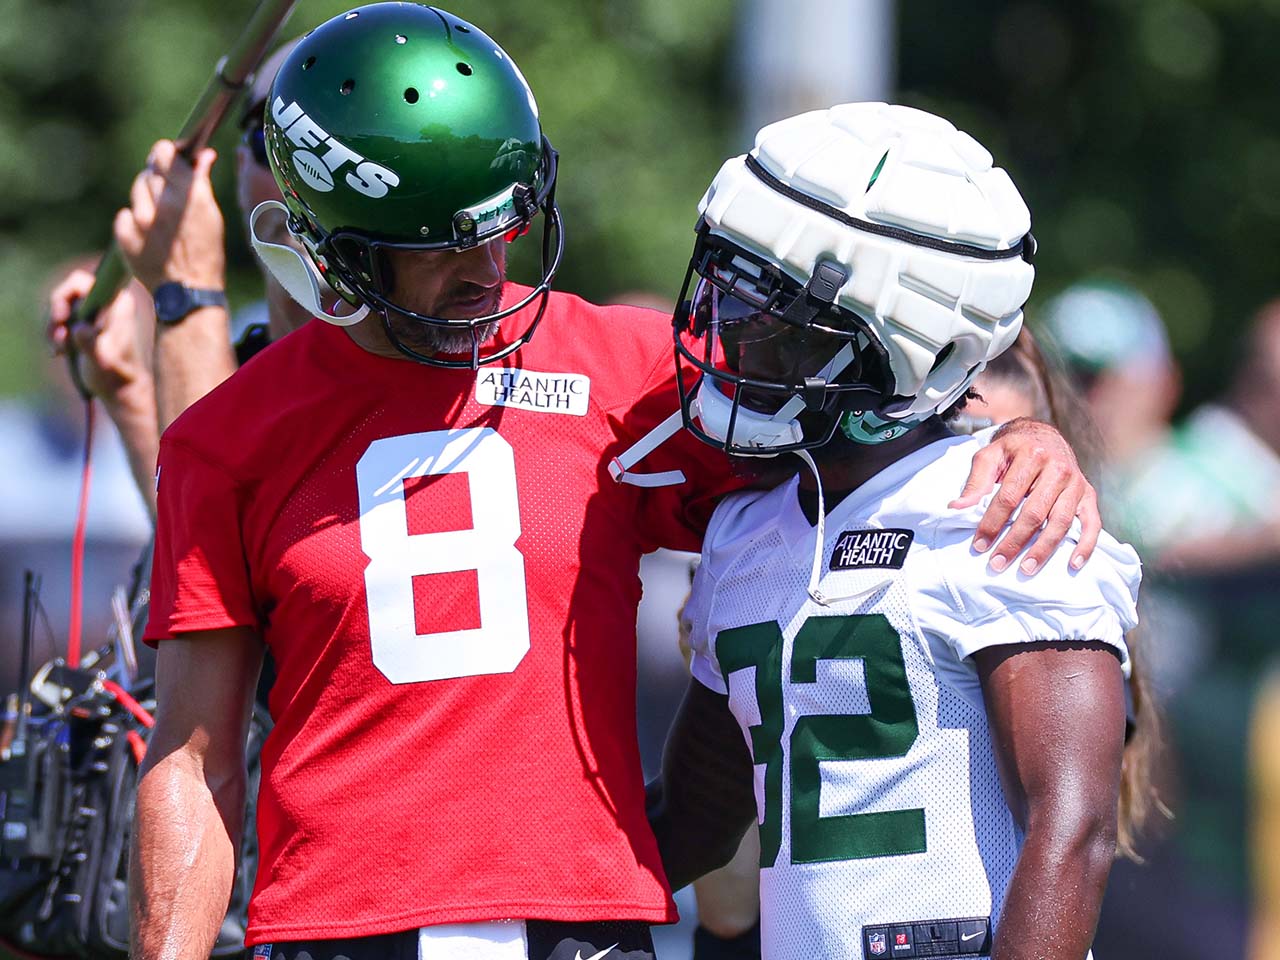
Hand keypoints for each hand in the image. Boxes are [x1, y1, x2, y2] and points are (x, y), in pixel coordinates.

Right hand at [48, 266, 153, 400]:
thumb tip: (79, 329)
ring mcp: (97, 313)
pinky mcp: (88, 326)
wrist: (122, 391)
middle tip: (56, 337)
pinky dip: (56, 335)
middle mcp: (108, 302)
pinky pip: (63, 321)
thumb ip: (91, 342)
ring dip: (54, 328)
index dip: (63, 295)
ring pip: (62, 308)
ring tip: (58, 350)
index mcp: (118, 303)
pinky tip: (59, 352)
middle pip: (67, 293)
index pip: (81, 281)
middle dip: (55, 315)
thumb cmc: (117, 375)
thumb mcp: (102, 360)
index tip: (61, 318)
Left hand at [114, 139, 224, 292]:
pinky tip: (149, 235)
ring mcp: (141, 221)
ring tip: (160, 221)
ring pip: (137, 193)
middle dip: (158, 179)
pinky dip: (134, 222)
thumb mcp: (211, 215)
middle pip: (149, 172)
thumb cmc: (206, 253)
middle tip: (167, 196)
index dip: (165, 153)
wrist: (189, 292)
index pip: (164, 154)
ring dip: (147, 201)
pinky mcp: (125, 236)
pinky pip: (124, 216)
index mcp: (188, 195)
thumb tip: (203, 155)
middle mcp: (163, 204)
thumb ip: (202, 181)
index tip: (167, 157)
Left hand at [949, 418, 1100, 574]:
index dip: (992, 523)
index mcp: (1031, 456)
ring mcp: (1076, 483)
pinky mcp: (1088, 495)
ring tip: (1026, 568)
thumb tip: (957, 508)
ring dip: (1043, 549)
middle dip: (1014, 541)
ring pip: (1061, 521)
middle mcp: (1058, 469)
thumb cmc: (1012, 451)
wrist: (1043, 437)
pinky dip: (1086, 546)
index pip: (1009, 497)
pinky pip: (1092, 523)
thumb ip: (975, 482)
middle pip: (1035, 513)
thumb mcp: (989, 457)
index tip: (979, 545)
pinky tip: (1073, 564)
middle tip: (998, 563)